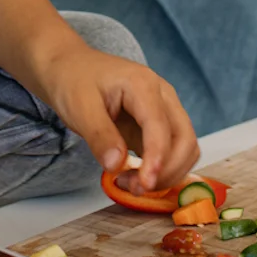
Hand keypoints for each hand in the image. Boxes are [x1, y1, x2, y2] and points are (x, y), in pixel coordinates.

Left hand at [29, 42, 200, 193]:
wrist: (71, 68)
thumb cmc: (74, 81)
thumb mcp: (79, 107)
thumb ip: (99, 136)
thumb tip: (117, 165)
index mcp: (143, 84)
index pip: (160, 126)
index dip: (157, 159)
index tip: (144, 185)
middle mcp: (162, 96)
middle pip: (184, 139)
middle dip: (167, 170)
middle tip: (134, 188)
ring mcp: (163, 110)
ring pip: (185, 148)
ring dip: (167, 173)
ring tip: (131, 184)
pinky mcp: (158, 126)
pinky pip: (173, 152)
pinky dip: (162, 170)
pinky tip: (135, 178)